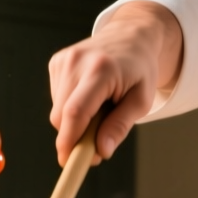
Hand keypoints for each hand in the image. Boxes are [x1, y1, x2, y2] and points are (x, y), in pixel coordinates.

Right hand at [48, 1, 182, 165]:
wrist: (131, 36)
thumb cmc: (140, 70)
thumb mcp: (141, 101)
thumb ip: (120, 126)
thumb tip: (101, 152)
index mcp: (101, 70)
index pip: (75, 112)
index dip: (69, 140)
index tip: (68, 161)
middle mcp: (76, 62)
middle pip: (62, 116)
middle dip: (75, 137)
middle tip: (97, 143)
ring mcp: (63, 60)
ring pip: (57, 111)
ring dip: (74, 121)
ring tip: (100, 108)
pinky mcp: (56, 62)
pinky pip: (56, 99)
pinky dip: (70, 107)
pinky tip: (89, 96)